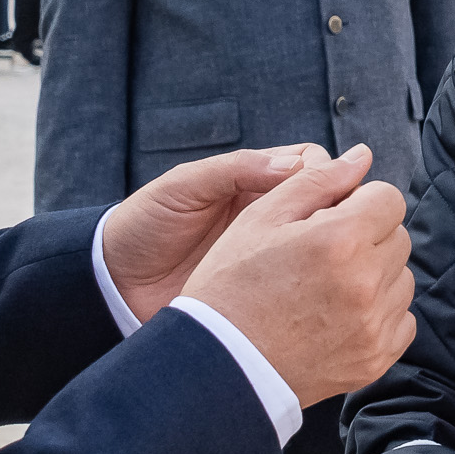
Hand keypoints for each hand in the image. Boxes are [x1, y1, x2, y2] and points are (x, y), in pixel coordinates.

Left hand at [101, 144, 331, 321]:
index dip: (328, 174)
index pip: (311, 164)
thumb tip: (294, 165)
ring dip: (334, 248)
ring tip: (337, 261)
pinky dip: (319, 280)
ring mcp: (270, 253)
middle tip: (340, 231)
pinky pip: (303, 280)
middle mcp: (268, 214)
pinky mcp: (266, 289)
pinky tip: (324, 289)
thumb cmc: (144, 225)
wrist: (114, 283)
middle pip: (327, 203)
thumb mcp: (183, 187)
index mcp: (251, 181)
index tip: (330, 194)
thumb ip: (235, 169)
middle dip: (340, 212)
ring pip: (322, 243)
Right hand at [179, 143, 415, 407]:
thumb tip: (362, 156)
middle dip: (368, 237)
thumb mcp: (261, 218)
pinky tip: (339, 316)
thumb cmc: (232, 285)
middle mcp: (366, 283)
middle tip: (323, 254)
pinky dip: (379, 314)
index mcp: (340, 239)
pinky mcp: (376, 358)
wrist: (220, 365)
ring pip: (402, 279)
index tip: (332, 218)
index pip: (389, 199)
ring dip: (375, 275)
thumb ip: (318, 180)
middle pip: (398, 237)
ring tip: (327, 287)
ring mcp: (374, 325)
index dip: (360, 202)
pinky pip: (402, 321)